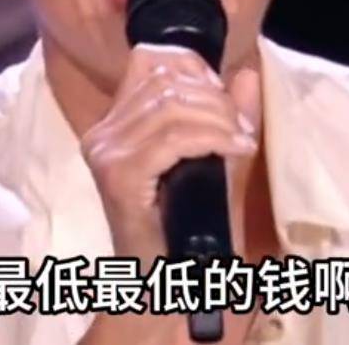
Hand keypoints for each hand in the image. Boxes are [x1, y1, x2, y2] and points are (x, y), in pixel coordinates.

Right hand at [79, 43, 262, 265]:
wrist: (167, 285)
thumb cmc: (189, 229)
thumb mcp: (215, 163)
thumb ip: (229, 119)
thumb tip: (246, 74)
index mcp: (116, 124)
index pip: (148, 62)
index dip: (192, 66)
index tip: (223, 96)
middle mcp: (102, 133)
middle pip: (165, 82)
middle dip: (215, 99)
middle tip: (242, 129)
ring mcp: (105, 154)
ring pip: (171, 108)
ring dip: (220, 120)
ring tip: (241, 141)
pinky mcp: (118, 176)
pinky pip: (171, 139)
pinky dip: (212, 139)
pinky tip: (236, 149)